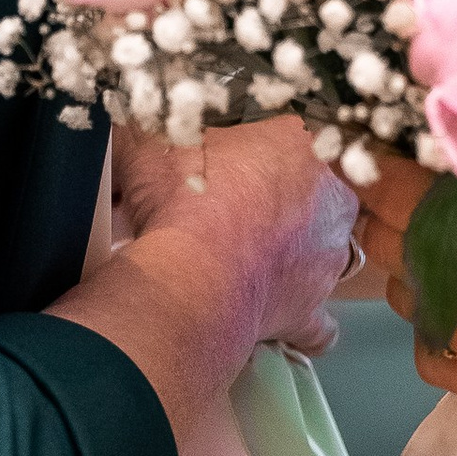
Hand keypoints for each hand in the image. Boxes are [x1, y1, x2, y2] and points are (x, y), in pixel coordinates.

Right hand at [118, 123, 355, 360]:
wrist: (192, 272)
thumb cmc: (181, 203)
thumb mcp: (151, 147)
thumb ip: (147, 133)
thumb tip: (129, 129)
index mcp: (291, 143)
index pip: (276, 142)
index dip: (243, 161)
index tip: (216, 176)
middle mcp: (325, 193)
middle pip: (305, 193)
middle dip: (275, 207)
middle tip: (229, 220)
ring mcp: (326, 252)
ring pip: (317, 250)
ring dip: (290, 259)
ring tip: (242, 269)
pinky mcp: (313, 305)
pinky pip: (317, 322)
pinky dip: (302, 326)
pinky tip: (279, 326)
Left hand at [346, 156, 456, 446]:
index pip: (404, 182)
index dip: (378, 144)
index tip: (375, 114)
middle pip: (391, 241)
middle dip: (386, 196)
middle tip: (403, 158)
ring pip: (410, 302)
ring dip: (409, 257)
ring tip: (438, 222)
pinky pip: (441, 363)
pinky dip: (435, 324)